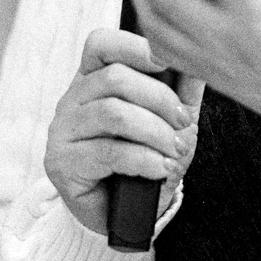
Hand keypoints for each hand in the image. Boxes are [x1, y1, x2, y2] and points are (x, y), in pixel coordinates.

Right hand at [43, 28, 203, 235]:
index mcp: (93, 81)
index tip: (166, 62)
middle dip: (159, 99)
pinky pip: (108, 152)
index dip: (133, 46)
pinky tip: (160, 168)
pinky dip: (144, 159)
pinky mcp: (62, 162)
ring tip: (175, 150)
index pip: (100, 45)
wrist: (124, 216)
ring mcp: (62, 131)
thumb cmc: (143, 163)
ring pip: (112, 114)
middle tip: (183, 123)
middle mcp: (72, 100)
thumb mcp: (170, 124)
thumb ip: (182, 93)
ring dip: (155, 132)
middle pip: (114, 79)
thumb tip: (199, 62)